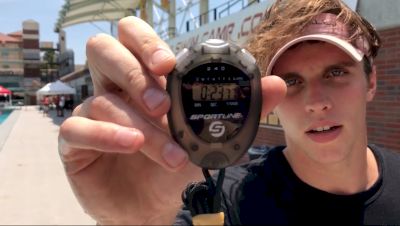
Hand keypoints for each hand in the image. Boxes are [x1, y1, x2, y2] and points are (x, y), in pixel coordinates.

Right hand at [58, 16, 285, 224]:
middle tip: (163, 101)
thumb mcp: (206, 135)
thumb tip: (277, 85)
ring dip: (141, 124)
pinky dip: (106, 134)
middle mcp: (112, 87)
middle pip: (102, 48)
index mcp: (141, 77)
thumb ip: (239, 108)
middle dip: (134, 71)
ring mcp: (89, 111)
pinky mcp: (74, 141)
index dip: (147, 42)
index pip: (132, 38)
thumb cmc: (172, 164)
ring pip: (102, 99)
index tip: (171, 65)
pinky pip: (76, 127)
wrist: (150, 205)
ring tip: (169, 150)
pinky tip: (130, 145)